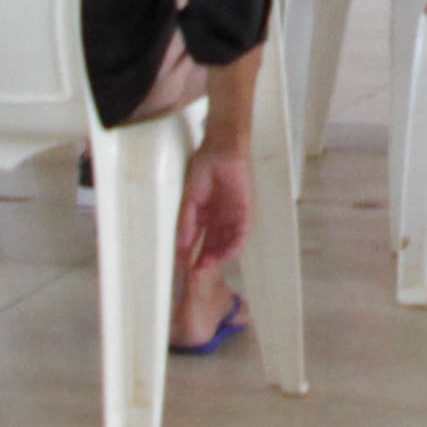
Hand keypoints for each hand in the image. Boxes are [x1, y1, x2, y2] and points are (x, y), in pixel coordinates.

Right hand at [175, 148, 254, 277]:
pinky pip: (242, 233)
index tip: (187, 271)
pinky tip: (226, 255)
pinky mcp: (246, 212)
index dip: (195, 258)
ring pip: (229, 244)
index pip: (202, 244)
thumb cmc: (204, 170)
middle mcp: (221, 222)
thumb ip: (187, 223)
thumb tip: (180, 246)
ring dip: (219, 258)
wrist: (221, 151)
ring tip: (208, 267)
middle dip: (207, 263)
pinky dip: (235, 245)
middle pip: (215, 248)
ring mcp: (234, 218)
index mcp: (208, 219)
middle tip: (197, 275)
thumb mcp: (190, 200)